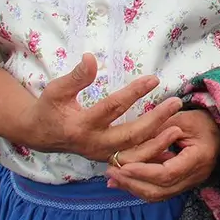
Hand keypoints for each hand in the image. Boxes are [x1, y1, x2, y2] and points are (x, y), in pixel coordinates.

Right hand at [17, 53, 183, 162]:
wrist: (41, 135)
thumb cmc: (50, 108)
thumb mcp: (56, 90)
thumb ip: (75, 77)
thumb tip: (90, 57)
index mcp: (81, 126)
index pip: (112, 107)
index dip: (133, 93)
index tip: (154, 78)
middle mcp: (94, 144)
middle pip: (130, 135)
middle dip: (155, 120)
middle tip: (175, 103)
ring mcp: (102, 155)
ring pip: (135, 154)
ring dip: (158, 143)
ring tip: (178, 128)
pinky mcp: (108, 159)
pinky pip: (134, 161)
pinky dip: (152, 156)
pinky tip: (170, 146)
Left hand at [106, 110, 219, 202]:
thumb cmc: (202, 121)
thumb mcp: (180, 119)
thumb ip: (156, 132)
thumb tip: (128, 145)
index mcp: (198, 158)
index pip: (168, 173)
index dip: (144, 172)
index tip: (123, 166)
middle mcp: (196, 176)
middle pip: (160, 190)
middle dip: (133, 183)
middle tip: (111, 172)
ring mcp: (190, 183)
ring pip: (158, 195)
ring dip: (134, 188)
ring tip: (113, 178)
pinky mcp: (182, 184)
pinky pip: (160, 191)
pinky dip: (141, 187)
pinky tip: (125, 180)